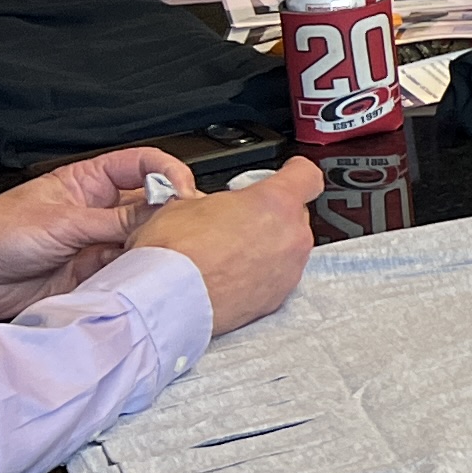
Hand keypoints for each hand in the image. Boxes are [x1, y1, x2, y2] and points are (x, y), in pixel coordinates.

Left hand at [0, 150, 189, 311]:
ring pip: (142, 240)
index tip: (182, 192)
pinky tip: (140, 275)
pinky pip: (128, 272)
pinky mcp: (94, 274)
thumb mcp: (61, 221)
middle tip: (183, 227)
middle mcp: (98, 211)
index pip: (143, 165)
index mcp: (89, 182)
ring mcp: (97, 243)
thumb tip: (162, 212)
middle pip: (150, 204)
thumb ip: (115, 220)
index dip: (167, 173)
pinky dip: (138, 275)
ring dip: (153, 247)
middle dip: (169, 214)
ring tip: (161, 253)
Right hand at [128, 157, 319, 332]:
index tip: (289, 173)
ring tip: (227, 254)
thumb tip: (211, 206)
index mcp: (275, 202)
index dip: (295, 172)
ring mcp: (289, 269)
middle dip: (271, 216)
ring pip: (286, 248)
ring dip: (266, 247)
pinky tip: (229, 277)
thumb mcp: (186, 203)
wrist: (165, 300)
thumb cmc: (175, 253)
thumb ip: (216, 200)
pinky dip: (259, 275)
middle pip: (294, 215)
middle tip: (239, 222)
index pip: (306, 175)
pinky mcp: (277, 297)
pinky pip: (275, 278)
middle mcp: (291, 235)